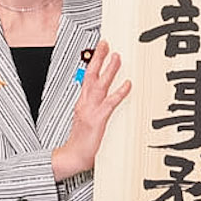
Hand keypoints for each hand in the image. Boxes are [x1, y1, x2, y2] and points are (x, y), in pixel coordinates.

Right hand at [49, 43, 130, 181]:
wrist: (72, 157)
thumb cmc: (80, 142)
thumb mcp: (86, 121)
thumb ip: (94, 109)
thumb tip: (104, 101)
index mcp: (82, 103)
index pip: (87, 77)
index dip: (93, 63)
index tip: (98, 50)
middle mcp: (84, 103)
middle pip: (90, 75)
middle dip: (98, 58)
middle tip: (105, 44)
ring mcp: (90, 110)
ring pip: (100, 84)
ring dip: (109, 70)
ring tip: (117, 57)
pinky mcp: (97, 119)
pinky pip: (110, 103)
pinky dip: (120, 92)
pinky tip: (128, 84)